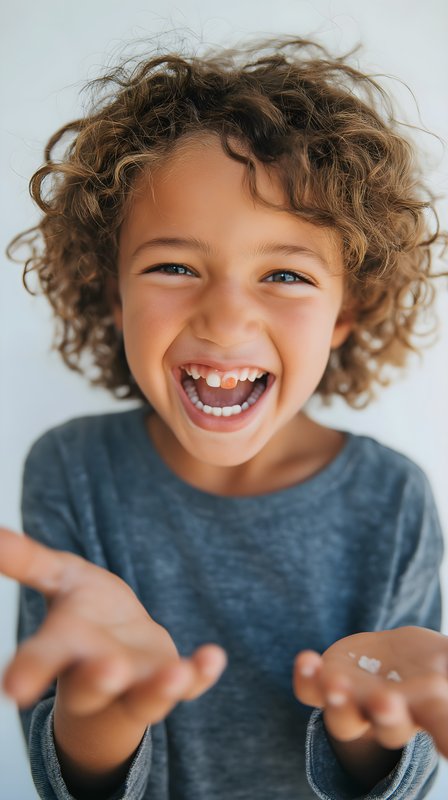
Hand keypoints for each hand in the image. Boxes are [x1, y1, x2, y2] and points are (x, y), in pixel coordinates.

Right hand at [0, 527, 226, 723]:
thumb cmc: (83, 613)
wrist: (120, 647)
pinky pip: (190, 684)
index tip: (14, 687)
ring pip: (146, 696)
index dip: (29, 672)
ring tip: (175, 674)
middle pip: (93, 685)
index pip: (41, 660)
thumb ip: (30, 561)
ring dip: (160, 688)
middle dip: (100, 680)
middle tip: (108, 669)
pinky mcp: (172, 680)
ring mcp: (137, 683)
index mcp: (63, 648)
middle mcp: (98, 673)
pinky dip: (201, 674)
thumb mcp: (60, 580)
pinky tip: (213, 657)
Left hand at [294, 627, 447, 756]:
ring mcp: (355, 703)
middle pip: (390, 726)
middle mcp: (392, 716)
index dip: (445, 734)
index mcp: (429, 712)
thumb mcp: (447, 669)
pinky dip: (305, 679)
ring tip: (338, 685)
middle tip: (388, 704)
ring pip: (344, 715)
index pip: (441, 727)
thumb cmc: (433, 669)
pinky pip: (310, 691)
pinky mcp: (327, 684)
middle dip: (388, 717)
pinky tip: (307, 659)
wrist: (394, 660)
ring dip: (340, 702)